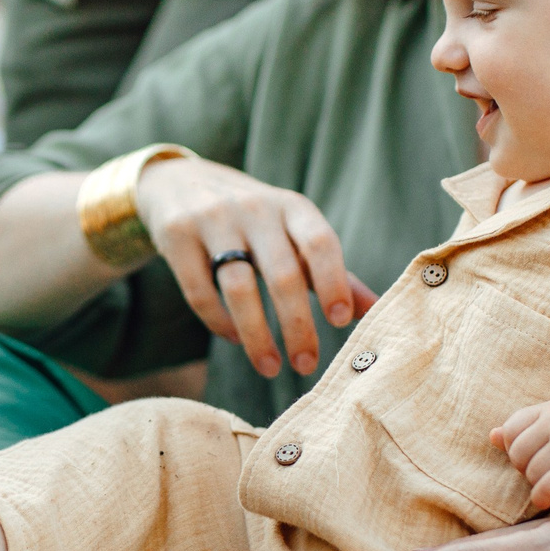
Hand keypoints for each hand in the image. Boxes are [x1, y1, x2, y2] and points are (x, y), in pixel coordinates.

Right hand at [134, 156, 379, 377]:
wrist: (181, 182)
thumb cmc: (253, 219)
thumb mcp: (292, 231)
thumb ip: (329, 270)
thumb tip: (373, 310)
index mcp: (292, 207)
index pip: (320, 242)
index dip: (333, 282)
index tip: (340, 321)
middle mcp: (255, 209)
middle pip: (282, 274)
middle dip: (297, 325)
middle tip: (306, 365)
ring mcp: (212, 220)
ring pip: (238, 287)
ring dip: (256, 335)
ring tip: (270, 367)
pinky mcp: (176, 237)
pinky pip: (199, 290)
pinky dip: (219, 322)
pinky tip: (234, 339)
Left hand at [493, 397, 549, 508]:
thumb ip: (533, 427)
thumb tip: (491, 436)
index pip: (512, 427)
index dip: (516, 449)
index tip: (535, 460)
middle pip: (518, 453)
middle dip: (527, 470)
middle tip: (548, 477)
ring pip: (531, 473)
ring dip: (539, 486)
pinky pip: (546, 488)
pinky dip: (543, 498)